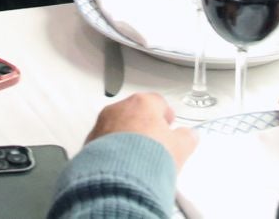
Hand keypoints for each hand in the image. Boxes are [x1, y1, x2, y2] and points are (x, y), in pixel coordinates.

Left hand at [83, 93, 197, 171]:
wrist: (119, 177)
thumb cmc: (150, 157)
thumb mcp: (180, 148)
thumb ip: (187, 138)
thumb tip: (190, 136)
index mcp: (143, 103)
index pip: (157, 101)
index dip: (165, 114)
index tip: (168, 124)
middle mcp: (119, 109)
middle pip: (134, 112)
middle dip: (143, 125)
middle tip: (153, 142)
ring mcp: (101, 125)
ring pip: (117, 126)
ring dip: (126, 137)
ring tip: (137, 157)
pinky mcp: (89, 143)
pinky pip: (103, 142)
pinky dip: (112, 149)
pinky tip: (121, 164)